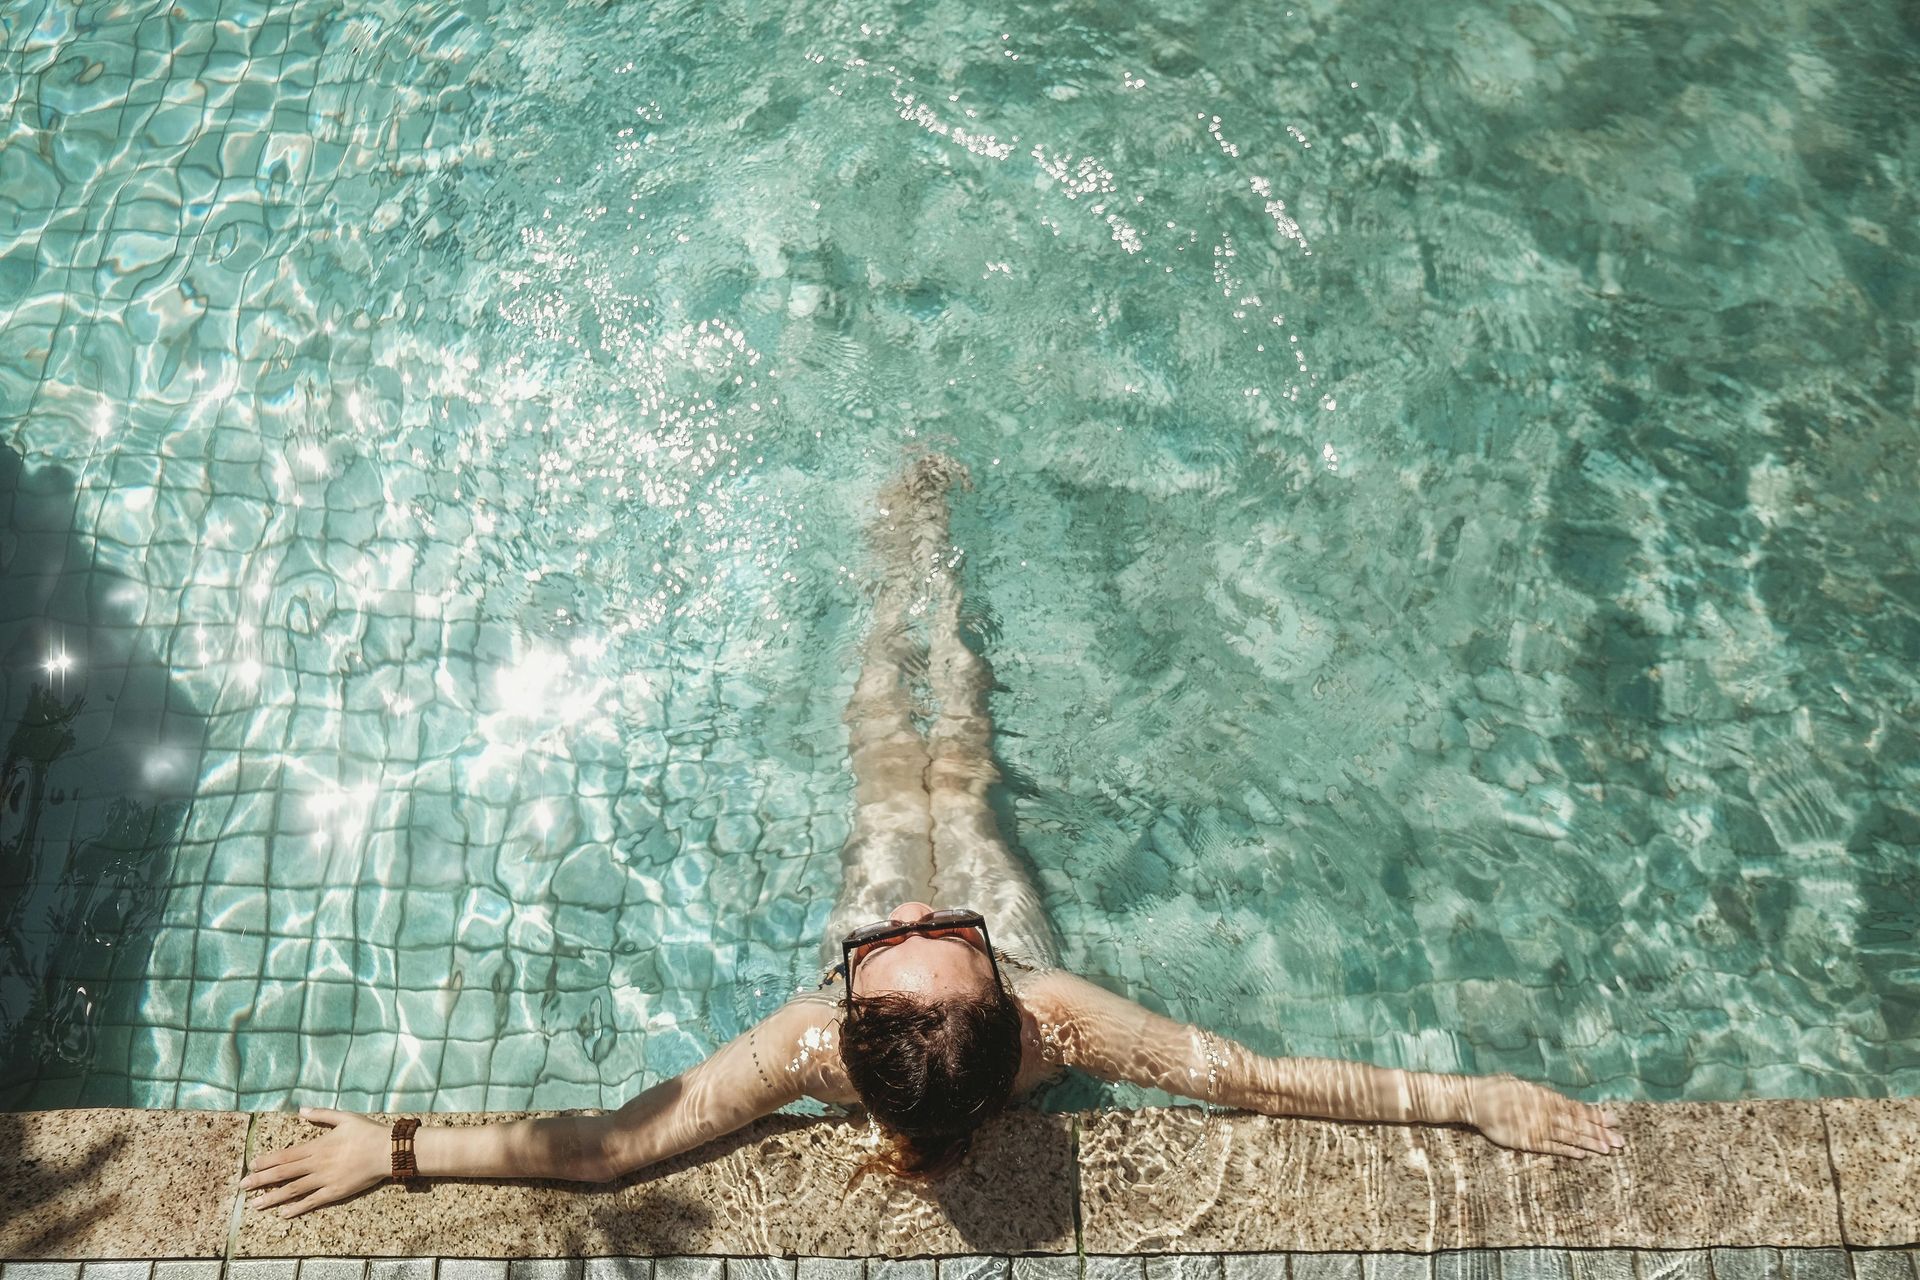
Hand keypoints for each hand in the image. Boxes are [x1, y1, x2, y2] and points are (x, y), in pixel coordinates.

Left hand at [241, 1107, 389, 1216]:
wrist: (387, 1151)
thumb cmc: (367, 1132)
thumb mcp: (344, 1117)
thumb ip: (322, 1115)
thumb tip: (302, 1111)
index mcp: (317, 1146)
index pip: (285, 1155)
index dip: (266, 1161)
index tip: (251, 1166)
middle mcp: (316, 1164)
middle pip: (283, 1173)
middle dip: (261, 1180)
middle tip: (242, 1187)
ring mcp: (324, 1180)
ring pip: (293, 1190)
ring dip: (272, 1197)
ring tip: (255, 1205)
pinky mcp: (335, 1192)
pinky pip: (312, 1201)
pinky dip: (297, 1208)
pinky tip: (284, 1214)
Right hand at [1464, 1074, 1624, 1157]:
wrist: (1475, 1099)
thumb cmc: (1497, 1088)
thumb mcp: (1523, 1085)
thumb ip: (1542, 1094)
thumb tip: (1557, 1100)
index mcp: (1546, 1096)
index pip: (1577, 1108)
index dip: (1596, 1116)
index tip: (1614, 1121)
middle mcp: (1545, 1112)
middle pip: (1578, 1124)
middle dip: (1601, 1133)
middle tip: (1620, 1141)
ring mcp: (1537, 1126)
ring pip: (1569, 1137)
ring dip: (1589, 1144)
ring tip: (1607, 1150)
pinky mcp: (1527, 1140)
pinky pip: (1551, 1147)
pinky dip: (1568, 1151)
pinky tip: (1582, 1155)